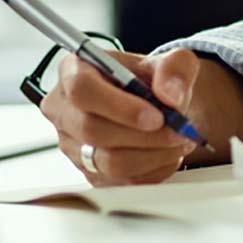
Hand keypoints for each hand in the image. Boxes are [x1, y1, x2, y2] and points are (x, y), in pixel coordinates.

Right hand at [38, 48, 242, 185]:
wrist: (155, 107)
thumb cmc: (153, 80)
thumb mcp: (172, 61)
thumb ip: (175, 69)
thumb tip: (171, 95)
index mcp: (73, 70)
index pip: (82, 89)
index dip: (119, 106)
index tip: (157, 116)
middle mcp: (64, 109)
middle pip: (92, 130)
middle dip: (144, 135)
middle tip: (178, 131)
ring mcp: (72, 144)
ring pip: (108, 162)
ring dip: (152, 155)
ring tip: (179, 141)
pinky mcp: (88, 172)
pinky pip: (120, 181)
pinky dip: (152, 170)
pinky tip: (168, 154)